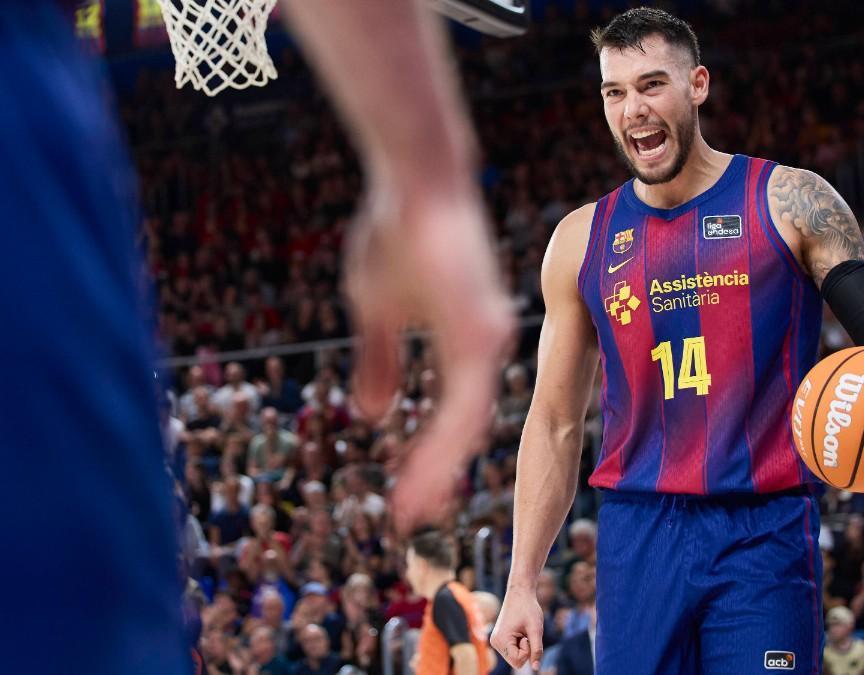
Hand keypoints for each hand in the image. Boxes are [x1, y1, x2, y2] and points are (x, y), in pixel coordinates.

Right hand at [343, 193, 513, 533]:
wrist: (414, 179)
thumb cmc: (395, 231)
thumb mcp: (377, 307)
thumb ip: (380, 359)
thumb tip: (375, 413)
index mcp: (467, 339)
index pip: (456, 409)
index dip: (434, 451)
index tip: (409, 490)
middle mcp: (486, 343)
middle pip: (467, 426)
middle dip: (438, 473)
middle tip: (414, 515)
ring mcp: (488, 338)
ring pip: (468, 424)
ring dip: (439, 470)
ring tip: (413, 510)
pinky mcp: (481, 333)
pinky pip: (464, 406)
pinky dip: (442, 446)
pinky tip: (423, 476)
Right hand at [490, 585, 544, 670]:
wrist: (519, 593)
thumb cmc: (528, 608)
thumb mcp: (536, 629)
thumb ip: (536, 650)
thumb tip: (535, 668)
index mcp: (501, 640)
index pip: (518, 661)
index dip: (528, 651)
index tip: (527, 635)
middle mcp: (495, 642)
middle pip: (515, 661)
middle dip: (525, 650)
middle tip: (525, 632)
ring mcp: (496, 641)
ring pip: (514, 657)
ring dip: (522, 647)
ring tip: (522, 630)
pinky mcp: (499, 640)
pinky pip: (513, 651)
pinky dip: (519, 644)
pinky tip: (518, 631)